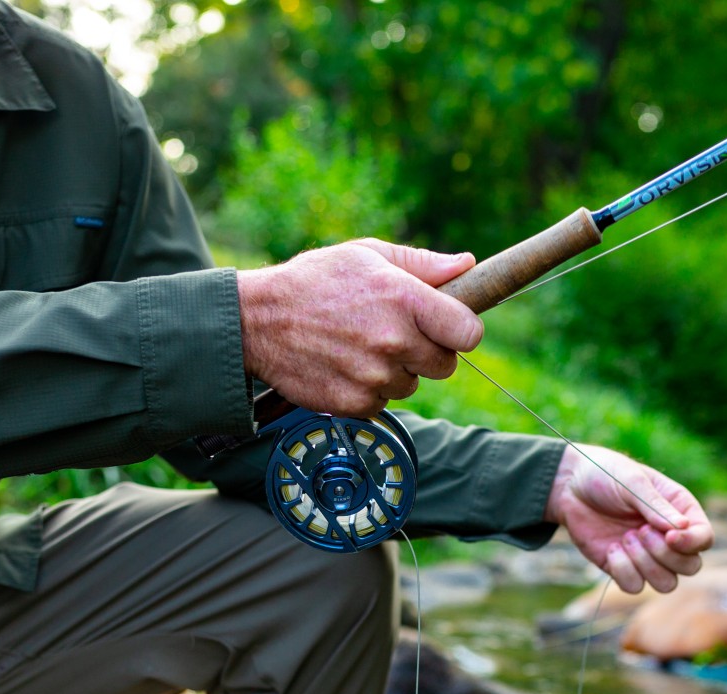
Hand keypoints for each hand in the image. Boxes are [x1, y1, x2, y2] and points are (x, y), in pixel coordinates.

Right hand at [237, 240, 484, 416]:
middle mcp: (394, 341)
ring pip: (411, 384)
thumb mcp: (368, 256)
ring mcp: (375, 377)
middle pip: (445, 365)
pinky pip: (383, 403)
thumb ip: (422, 264)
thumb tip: (468, 265)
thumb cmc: (315, 281)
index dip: (460, 330)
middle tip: (396, 334)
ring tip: (360, 345)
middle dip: (427, 352)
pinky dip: (369, 389)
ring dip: (395, 370)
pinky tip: (345, 364)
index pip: (468, 333)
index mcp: (405, 299)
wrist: (258, 321)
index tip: (447, 326)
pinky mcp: (356, 404)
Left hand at [546, 444, 713, 593]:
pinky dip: (623, 571)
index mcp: (680, 511)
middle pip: (690, 566)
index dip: (691, 543)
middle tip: (639, 530)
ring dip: (645, 564)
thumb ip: (655, 505)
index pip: (704, 538)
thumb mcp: (631, 481)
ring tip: (625, 538)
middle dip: (665, 554)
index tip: (668, 535)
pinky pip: (634, 587)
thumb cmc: (606, 475)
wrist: (570, 487)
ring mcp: (647, 556)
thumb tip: (681, 528)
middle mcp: (669, 537)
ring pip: (666, 583)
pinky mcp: (623, 568)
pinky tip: (611, 548)